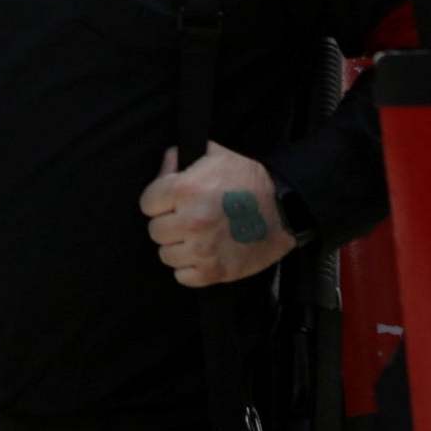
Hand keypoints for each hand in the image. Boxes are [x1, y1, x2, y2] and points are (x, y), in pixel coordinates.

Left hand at [139, 142, 299, 287]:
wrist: (283, 209)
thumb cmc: (249, 179)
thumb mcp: (216, 154)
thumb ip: (183, 157)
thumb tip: (165, 166)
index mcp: (186, 190)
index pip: (147, 203)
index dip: (158, 200)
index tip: (171, 201)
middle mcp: (190, 221)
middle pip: (155, 230)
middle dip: (169, 223)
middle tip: (186, 218)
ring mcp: (202, 249)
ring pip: (166, 255)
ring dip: (178, 246)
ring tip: (194, 237)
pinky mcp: (215, 272)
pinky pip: (183, 276)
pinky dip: (189, 268)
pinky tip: (201, 254)